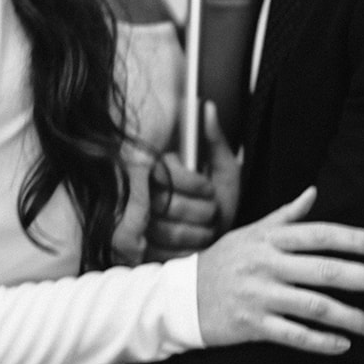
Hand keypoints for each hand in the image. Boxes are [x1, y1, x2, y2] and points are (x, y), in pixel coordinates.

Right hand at [147, 103, 241, 259]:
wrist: (219, 238)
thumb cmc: (219, 201)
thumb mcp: (224, 169)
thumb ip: (215, 140)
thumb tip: (208, 108)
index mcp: (156, 168)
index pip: (165, 173)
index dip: (193, 185)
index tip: (210, 190)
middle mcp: (141, 194)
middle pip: (169, 205)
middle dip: (202, 212)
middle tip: (213, 212)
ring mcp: (139, 225)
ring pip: (169, 231)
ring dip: (199, 233)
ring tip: (208, 227)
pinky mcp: (141, 253)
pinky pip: (165, 255)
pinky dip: (188, 252)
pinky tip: (197, 244)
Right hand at [196, 187, 363, 353]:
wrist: (181, 296)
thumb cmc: (223, 260)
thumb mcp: (251, 232)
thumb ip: (285, 216)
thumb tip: (313, 192)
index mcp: (269, 239)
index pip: (318, 234)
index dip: (352, 238)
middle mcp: (266, 264)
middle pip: (324, 270)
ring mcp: (259, 295)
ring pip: (313, 306)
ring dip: (349, 316)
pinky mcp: (252, 325)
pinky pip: (293, 334)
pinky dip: (320, 341)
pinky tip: (342, 344)